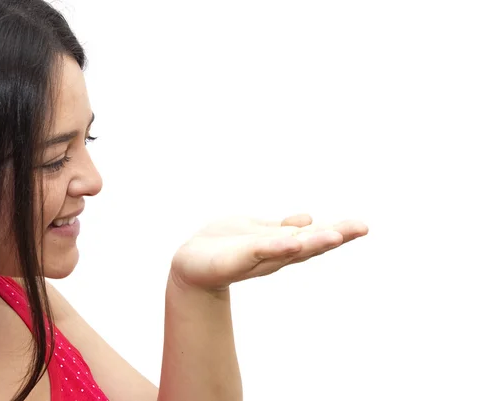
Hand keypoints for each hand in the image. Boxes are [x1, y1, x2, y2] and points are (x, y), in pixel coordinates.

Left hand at [170, 214, 367, 290]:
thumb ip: (281, 228)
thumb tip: (309, 218)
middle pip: (309, 245)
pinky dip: (276, 247)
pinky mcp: (236, 259)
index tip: (363, 226)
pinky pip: (259, 251)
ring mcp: (257, 257)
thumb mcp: (257, 232)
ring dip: (311, 243)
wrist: (190, 264)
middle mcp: (274, 254)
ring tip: (335, 236)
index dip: (338, 231)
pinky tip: (292, 241)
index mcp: (281, 245)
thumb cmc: (224, 245)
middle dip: (335, 236)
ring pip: (288, 250)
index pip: (313, 236)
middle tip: (362, 228)